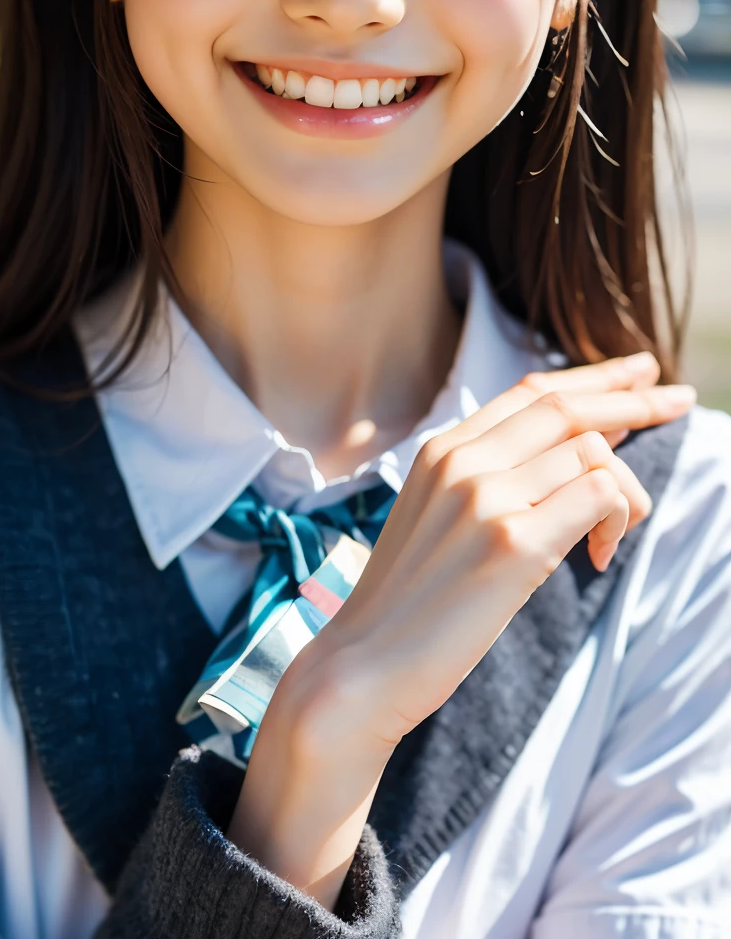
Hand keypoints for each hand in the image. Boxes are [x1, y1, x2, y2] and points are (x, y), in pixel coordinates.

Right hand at [228, 352, 694, 906]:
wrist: (361, 668)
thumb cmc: (405, 608)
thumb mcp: (436, 520)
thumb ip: (486, 480)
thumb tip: (568, 458)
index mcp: (441, 449)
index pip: (531, 392)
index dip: (593, 378)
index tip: (638, 373)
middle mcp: (462, 459)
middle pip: (569, 407)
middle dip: (635, 401)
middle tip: (680, 400)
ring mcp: (485, 497)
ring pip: (593, 454)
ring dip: (626, 495)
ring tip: (608, 543)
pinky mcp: (514, 543)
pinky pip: (599, 495)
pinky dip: (618, 520)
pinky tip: (598, 557)